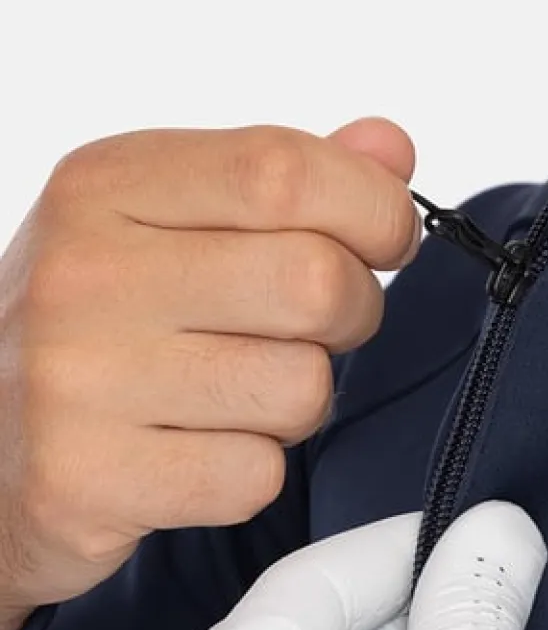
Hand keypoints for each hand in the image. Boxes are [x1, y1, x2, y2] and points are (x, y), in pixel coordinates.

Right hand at [0, 118, 420, 617]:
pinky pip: (255, 478)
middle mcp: (82, 272)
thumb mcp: (174, 224)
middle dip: (351, 316)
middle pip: (315, 283)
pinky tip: (192, 456)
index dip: (376, 211)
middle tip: (311, 332)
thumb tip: (389, 148)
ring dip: (297, 405)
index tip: (385, 241)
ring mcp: (75, 380)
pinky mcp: (86, 481)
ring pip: (301, 389)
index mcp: (103, 185)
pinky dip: (248, 476)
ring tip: (234, 398)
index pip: (285, 170)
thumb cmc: (108, 328)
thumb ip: (286, 182)